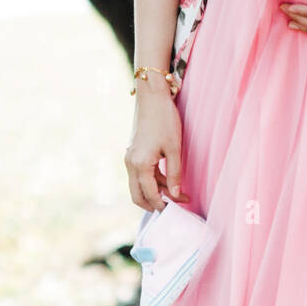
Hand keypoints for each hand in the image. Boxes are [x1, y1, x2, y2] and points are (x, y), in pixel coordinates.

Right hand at [124, 81, 189, 211]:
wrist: (152, 97)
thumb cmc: (164, 119)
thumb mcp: (174, 148)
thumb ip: (174, 174)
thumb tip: (175, 195)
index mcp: (140, 164)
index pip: (150, 194)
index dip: (163, 204)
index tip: (177, 208)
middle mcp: (130, 163)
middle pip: (137, 196)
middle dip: (153, 204)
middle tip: (171, 207)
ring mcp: (129, 158)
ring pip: (138, 186)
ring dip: (154, 192)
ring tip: (175, 192)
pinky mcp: (132, 153)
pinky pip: (139, 174)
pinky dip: (150, 181)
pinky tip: (166, 180)